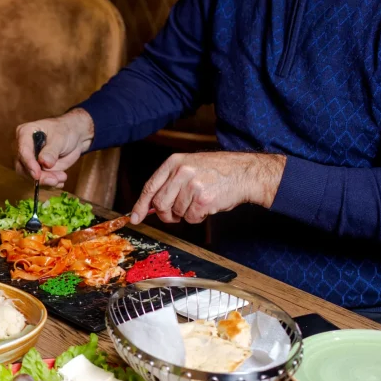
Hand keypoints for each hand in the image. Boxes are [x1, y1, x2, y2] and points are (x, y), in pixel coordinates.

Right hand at [15, 109, 94, 186]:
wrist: (74, 137)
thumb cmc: (65, 131)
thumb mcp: (60, 137)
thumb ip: (51, 150)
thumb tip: (44, 163)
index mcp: (25, 133)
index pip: (23, 150)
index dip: (29, 163)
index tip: (37, 175)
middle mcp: (23, 148)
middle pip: (23, 167)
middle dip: (39, 176)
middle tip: (54, 180)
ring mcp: (29, 161)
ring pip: (30, 177)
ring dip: (46, 181)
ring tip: (62, 178)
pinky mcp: (36, 170)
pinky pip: (39, 182)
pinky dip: (49, 185)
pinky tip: (60, 182)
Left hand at [131, 152, 286, 224]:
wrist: (245, 172)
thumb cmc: (217, 172)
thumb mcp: (189, 166)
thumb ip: (169, 183)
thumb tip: (150, 206)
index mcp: (174, 162)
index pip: (150, 187)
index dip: (140, 205)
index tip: (135, 217)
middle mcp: (181, 172)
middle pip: (160, 204)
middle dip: (166, 214)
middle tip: (176, 214)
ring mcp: (192, 185)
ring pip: (176, 213)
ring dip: (186, 214)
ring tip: (200, 201)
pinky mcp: (203, 199)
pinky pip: (191, 218)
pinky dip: (198, 217)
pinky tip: (208, 205)